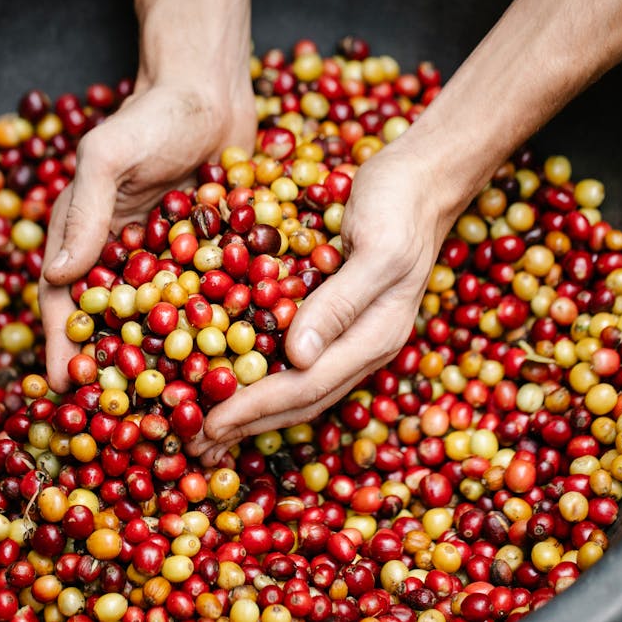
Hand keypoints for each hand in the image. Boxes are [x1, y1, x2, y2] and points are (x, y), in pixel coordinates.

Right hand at [39, 80, 254, 392]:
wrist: (213, 91)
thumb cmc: (153, 114)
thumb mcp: (110, 154)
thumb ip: (85, 210)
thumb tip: (59, 274)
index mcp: (88, 240)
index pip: (68, 301)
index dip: (64, 345)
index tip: (68, 387)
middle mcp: (126, 260)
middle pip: (117, 325)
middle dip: (119, 371)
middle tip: (126, 416)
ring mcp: (172, 263)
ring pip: (167, 324)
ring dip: (172, 364)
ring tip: (185, 406)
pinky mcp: (214, 259)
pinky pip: (213, 302)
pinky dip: (220, 332)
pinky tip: (238, 365)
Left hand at [186, 143, 466, 464]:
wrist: (425, 178)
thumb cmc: (402, 205)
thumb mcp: (378, 249)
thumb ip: (340, 303)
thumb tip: (298, 357)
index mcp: (376, 337)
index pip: (308, 386)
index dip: (256, 408)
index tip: (210, 423)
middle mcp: (364, 345)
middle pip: (302, 400)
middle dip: (249, 424)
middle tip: (196, 444)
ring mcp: (352, 334)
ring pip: (299, 386)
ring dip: (254, 410)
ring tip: (210, 427)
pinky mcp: (337, 315)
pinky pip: (297, 358)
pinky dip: (262, 375)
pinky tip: (236, 377)